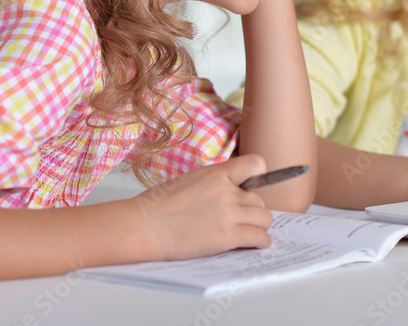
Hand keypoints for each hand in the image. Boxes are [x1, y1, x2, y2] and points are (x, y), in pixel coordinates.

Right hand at [131, 154, 274, 260]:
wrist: (143, 226)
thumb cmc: (157, 205)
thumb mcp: (190, 180)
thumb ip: (214, 183)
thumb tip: (231, 191)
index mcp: (216, 174)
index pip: (256, 164)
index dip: (258, 176)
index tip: (253, 186)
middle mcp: (227, 191)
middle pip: (259, 199)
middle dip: (253, 209)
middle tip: (242, 218)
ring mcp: (228, 214)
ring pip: (264, 217)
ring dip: (259, 225)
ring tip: (251, 231)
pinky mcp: (227, 236)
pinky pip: (259, 237)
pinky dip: (261, 241)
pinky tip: (256, 243)